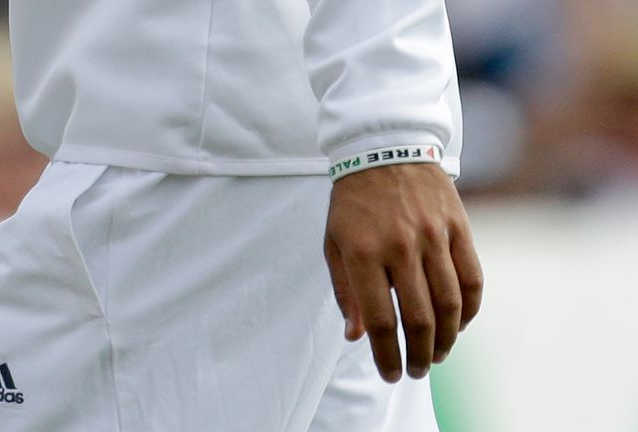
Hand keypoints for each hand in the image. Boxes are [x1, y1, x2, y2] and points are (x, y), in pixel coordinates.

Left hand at [324, 163, 482, 382]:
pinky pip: (473, 277)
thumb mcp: (334, 243)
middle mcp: (399, 247)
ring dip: (446, 338)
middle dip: (419, 355)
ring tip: (437, 354)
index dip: (386, 355)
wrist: (385, 148)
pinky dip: (471, 308)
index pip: (379, 320)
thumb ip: (344, 291)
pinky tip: (460, 323)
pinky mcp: (458, 227)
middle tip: (416, 370)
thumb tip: (355, 336)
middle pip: (419, 318)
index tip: (390, 373)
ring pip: (450, 303)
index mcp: (363, 254)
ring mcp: (433, 236)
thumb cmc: (353, 203)